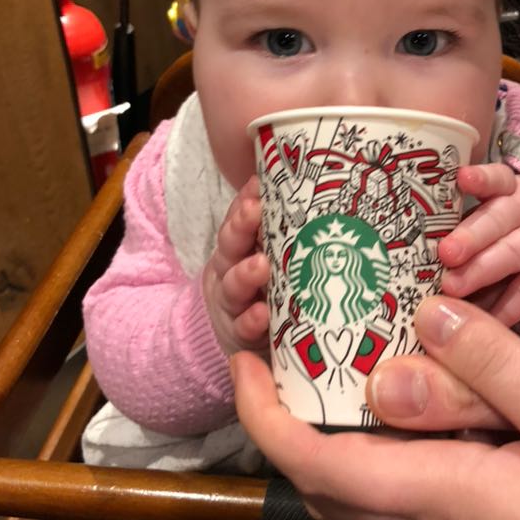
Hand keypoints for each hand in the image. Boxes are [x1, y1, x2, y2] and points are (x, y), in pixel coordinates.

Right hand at [201, 176, 269, 356]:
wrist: (225, 334)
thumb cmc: (257, 285)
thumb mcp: (260, 253)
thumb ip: (272, 225)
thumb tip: (293, 185)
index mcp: (237, 247)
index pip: (239, 218)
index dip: (245, 201)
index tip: (257, 185)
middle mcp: (230, 270)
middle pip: (231, 244)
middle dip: (242, 227)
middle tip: (255, 212)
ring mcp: (232, 302)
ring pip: (234, 284)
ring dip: (246, 273)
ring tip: (260, 265)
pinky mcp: (239, 334)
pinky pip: (243, 327)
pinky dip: (251, 320)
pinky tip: (262, 314)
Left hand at [233, 298, 519, 519]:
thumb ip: (500, 375)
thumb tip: (424, 318)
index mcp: (457, 494)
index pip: (320, 467)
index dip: (266, 416)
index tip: (244, 358)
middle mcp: (453, 515)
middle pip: (334, 477)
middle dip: (290, 415)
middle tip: (287, 345)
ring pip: (375, 475)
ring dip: (339, 420)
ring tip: (342, 351)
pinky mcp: (507, 516)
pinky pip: (424, 470)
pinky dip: (398, 425)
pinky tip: (428, 383)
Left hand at [439, 164, 519, 324]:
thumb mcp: (502, 207)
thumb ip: (469, 222)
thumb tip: (418, 250)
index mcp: (510, 190)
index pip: (497, 178)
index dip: (481, 178)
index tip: (462, 178)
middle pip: (500, 220)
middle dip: (471, 237)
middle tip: (445, 253)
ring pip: (514, 255)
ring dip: (481, 271)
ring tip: (452, 287)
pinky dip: (504, 307)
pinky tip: (480, 319)